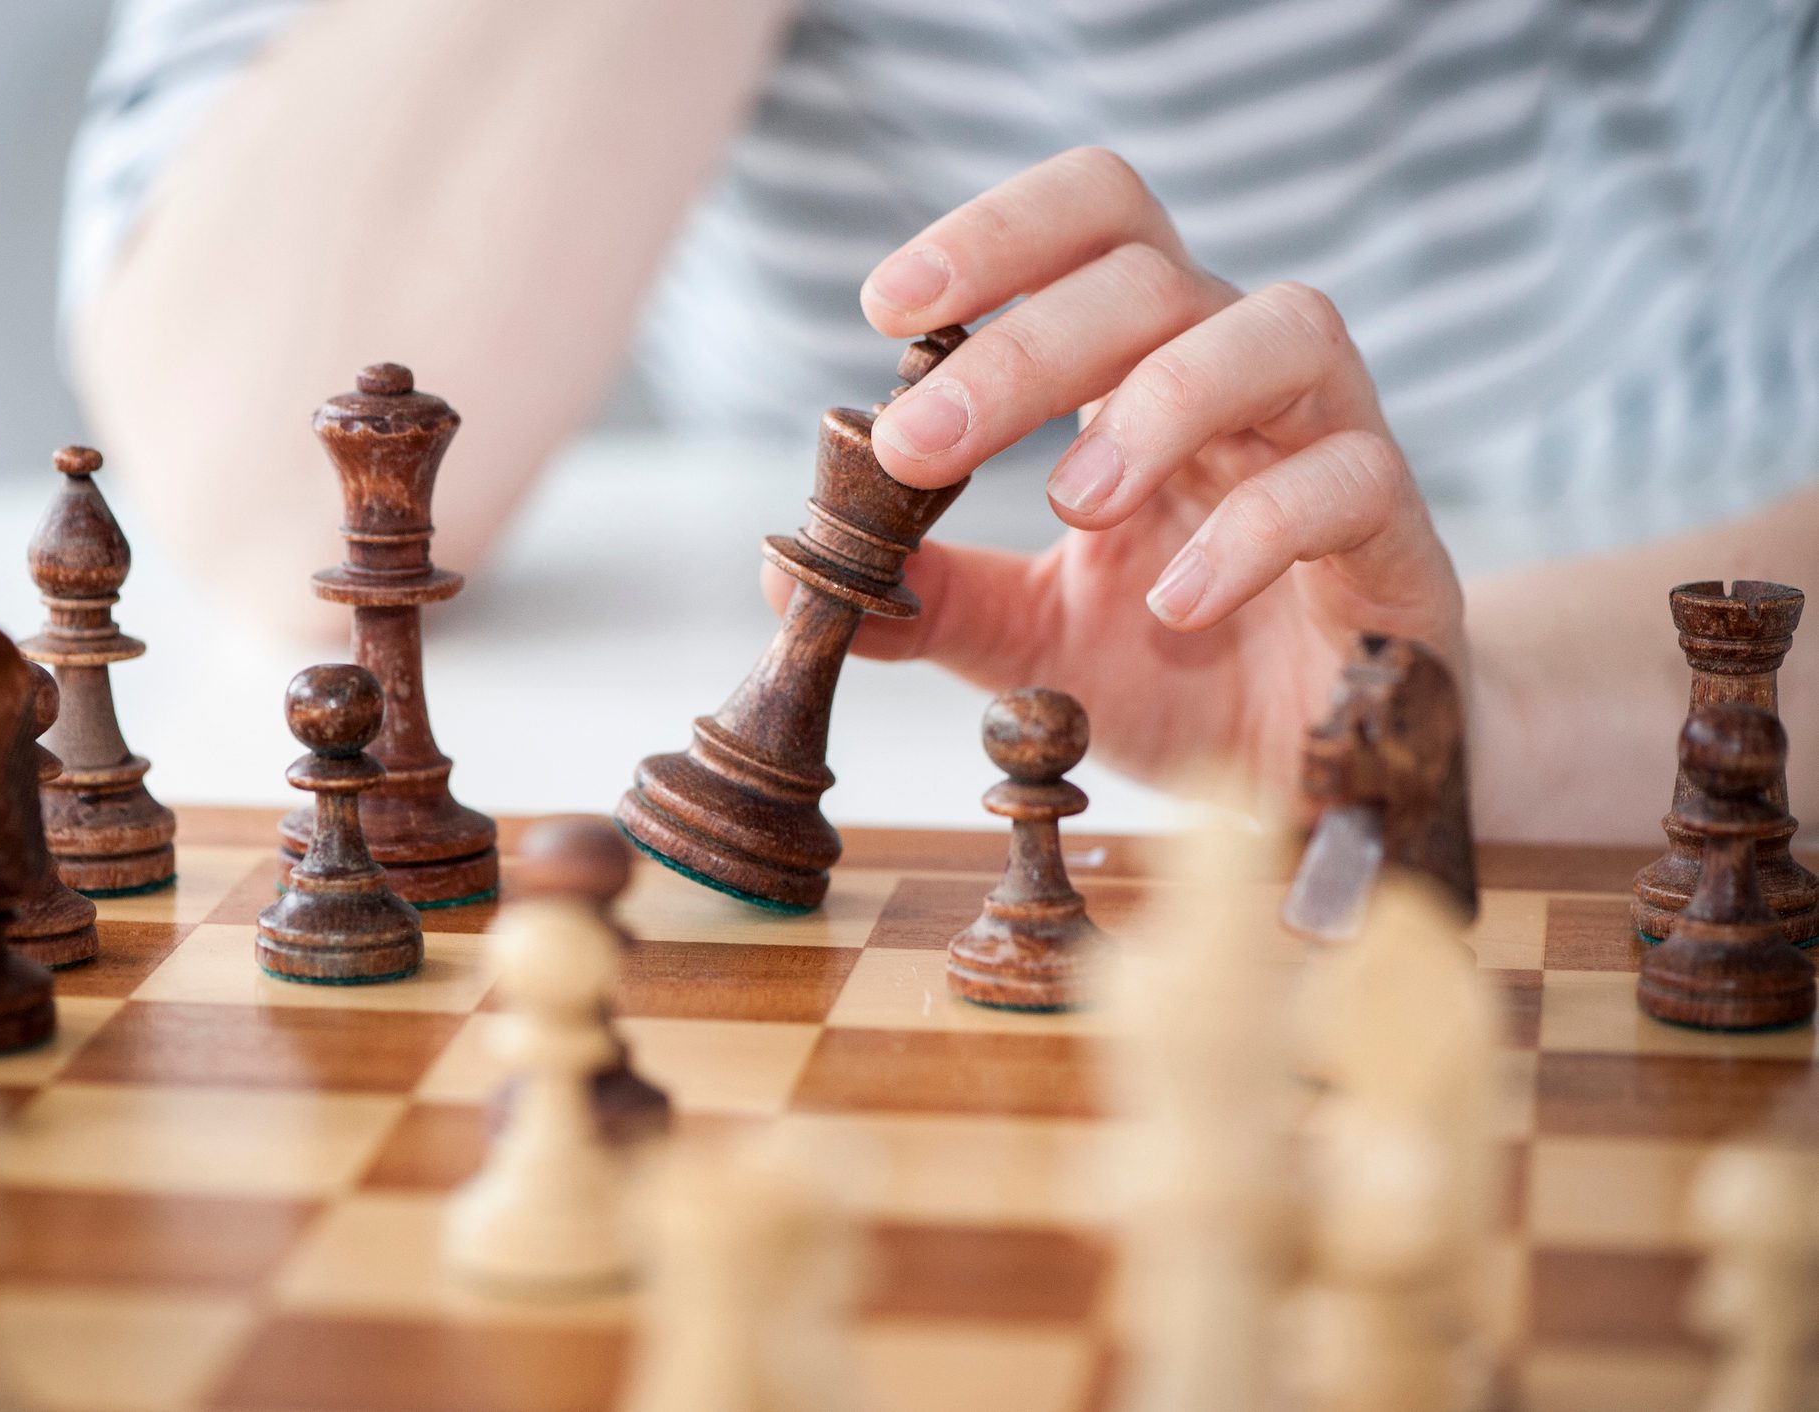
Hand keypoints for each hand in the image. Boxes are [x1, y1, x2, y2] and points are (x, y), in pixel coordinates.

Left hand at [769, 147, 1465, 803]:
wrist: (1325, 769)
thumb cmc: (1185, 673)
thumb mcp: (1033, 636)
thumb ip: (933, 598)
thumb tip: (790, 580)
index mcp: (1145, 373)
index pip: (1090, 231)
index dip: (995, 237)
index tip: (886, 307)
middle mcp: (1239, 380)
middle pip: (1153, 274)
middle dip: (1025, 347)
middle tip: (920, 446)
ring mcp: (1332, 443)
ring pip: (1283, 330)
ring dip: (1162, 402)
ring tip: (1073, 506)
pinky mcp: (1400, 538)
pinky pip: (1354, 479)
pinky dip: (1257, 531)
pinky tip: (1176, 606)